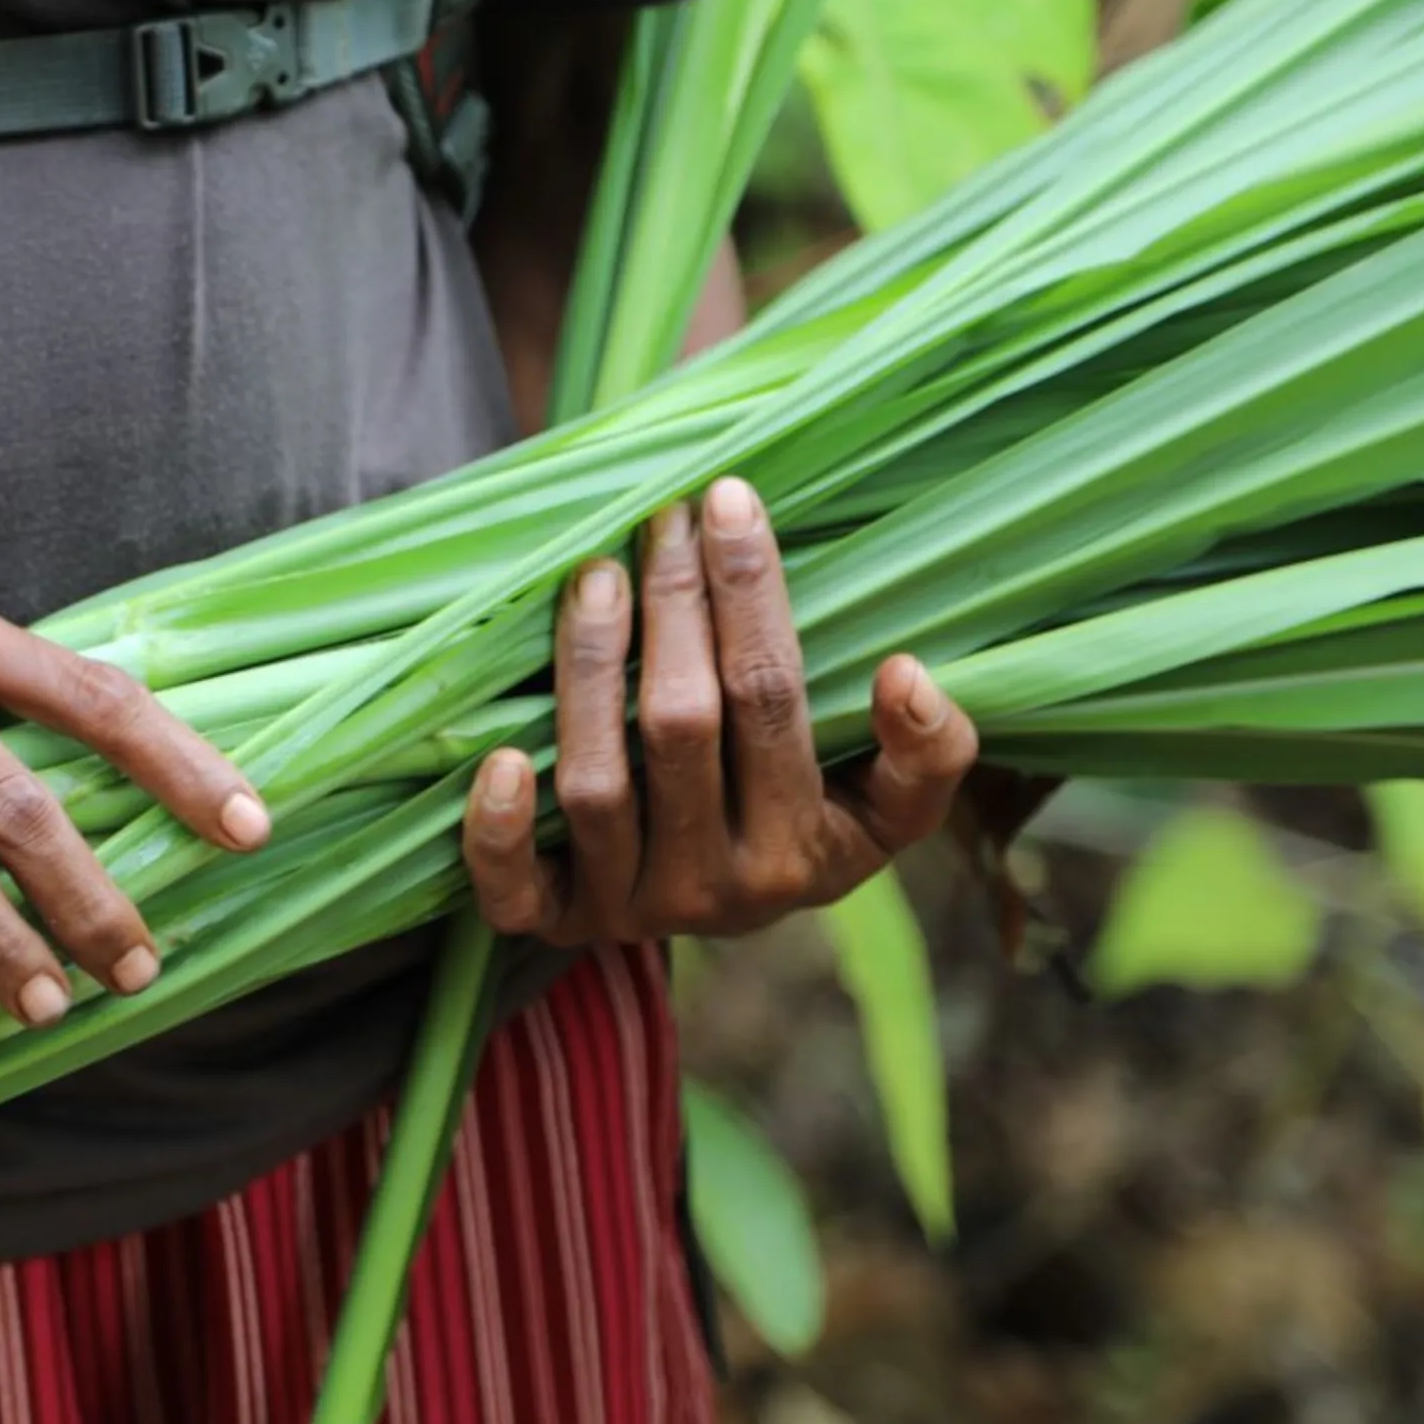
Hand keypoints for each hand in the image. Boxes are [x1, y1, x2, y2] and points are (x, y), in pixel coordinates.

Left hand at [463, 477, 977, 943]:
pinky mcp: (555, 921)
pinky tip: (497, 758)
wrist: (729, 923)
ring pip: (596, 785)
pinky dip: (498, 829)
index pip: (770, 701)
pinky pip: (513, 890)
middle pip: (680, 728)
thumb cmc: (809, 826)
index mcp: (801, 852)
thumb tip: (908, 675)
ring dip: (589, 672)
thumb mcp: (888, 808)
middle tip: (661, 522)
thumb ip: (925, 754)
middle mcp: (713, 889)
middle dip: (671, 608)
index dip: (749, 595)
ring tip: (596, 578)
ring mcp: (626, 908)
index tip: (729, 500)